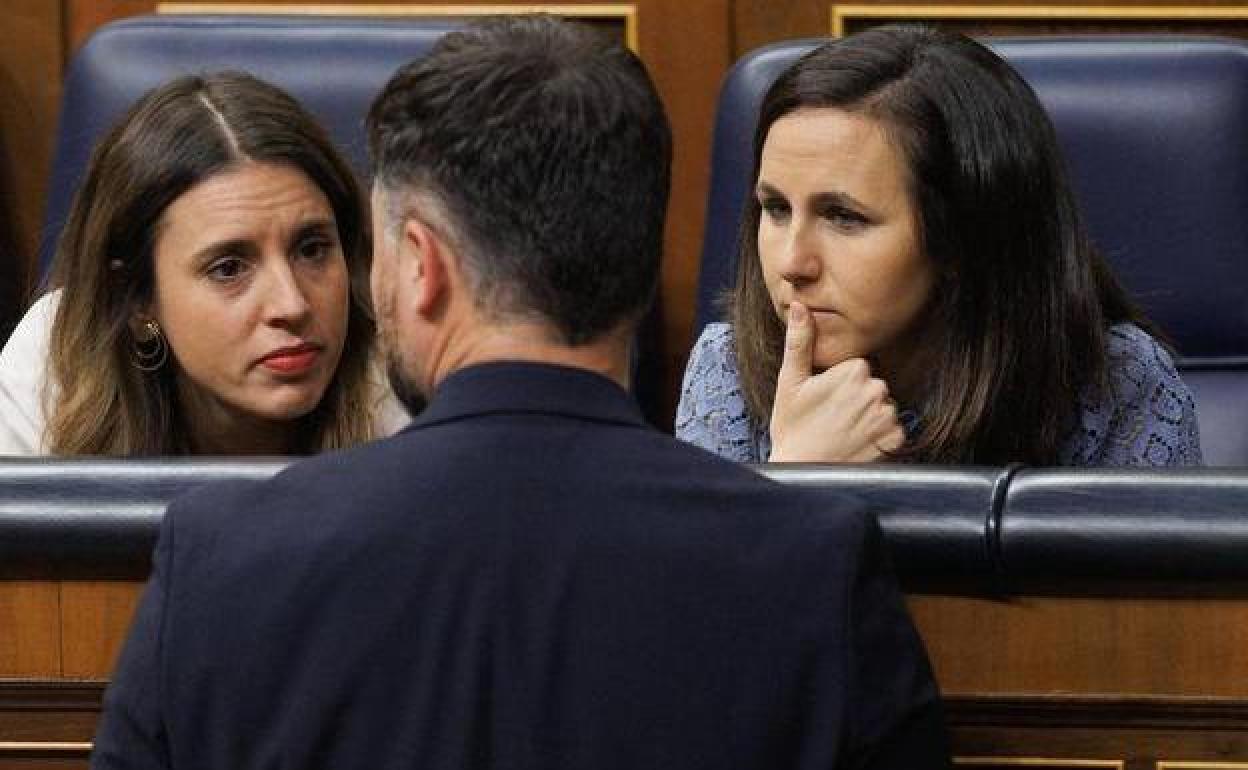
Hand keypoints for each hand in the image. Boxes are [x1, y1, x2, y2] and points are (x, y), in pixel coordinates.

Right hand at [768, 302, 905, 462]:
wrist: (802, 472)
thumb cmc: (792, 427)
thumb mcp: (790, 381)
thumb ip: (799, 341)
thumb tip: (800, 306)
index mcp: (854, 370)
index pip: (858, 368)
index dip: (840, 383)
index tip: (824, 399)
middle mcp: (877, 390)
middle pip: (873, 386)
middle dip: (856, 399)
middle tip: (831, 417)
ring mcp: (888, 416)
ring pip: (883, 407)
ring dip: (868, 417)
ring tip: (843, 432)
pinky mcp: (896, 439)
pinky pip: (893, 429)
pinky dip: (879, 437)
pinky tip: (857, 443)